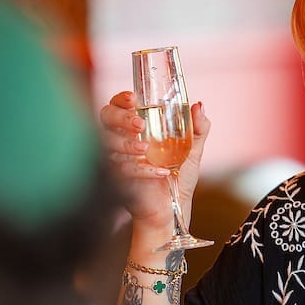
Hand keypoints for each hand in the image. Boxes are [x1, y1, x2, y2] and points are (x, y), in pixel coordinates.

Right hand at [98, 91, 210, 232]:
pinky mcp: (116, 178)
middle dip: (120, 118)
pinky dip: (140, 170)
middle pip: (105, 117)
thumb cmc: (178, 175)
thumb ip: (197, 128)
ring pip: (107, 143)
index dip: (121, 99)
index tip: (133, 99)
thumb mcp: (192, 149)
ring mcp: (116, 158)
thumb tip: (199, 107)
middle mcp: (122, 138)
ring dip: (126, 144)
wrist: (174, 205)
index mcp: (137, 127)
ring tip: (146, 150)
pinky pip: (120, 169)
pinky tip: (160, 172)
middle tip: (139, 125)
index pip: (119, 104)